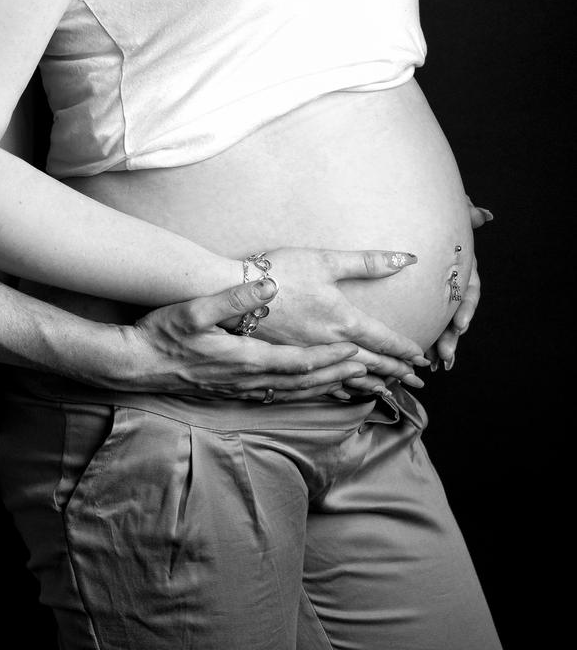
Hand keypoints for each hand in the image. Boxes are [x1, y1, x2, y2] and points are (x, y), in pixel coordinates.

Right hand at [120, 276, 370, 401]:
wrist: (136, 364)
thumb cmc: (163, 334)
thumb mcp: (194, 310)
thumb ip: (232, 298)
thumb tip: (267, 285)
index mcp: (246, 359)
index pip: (299, 362)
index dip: (329, 358)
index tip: (357, 352)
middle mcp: (248, 380)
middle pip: (304, 383)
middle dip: (339, 376)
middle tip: (371, 373)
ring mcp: (240, 391)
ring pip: (293, 394)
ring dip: (325, 389)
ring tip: (352, 385)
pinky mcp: (232, 393)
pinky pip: (277, 399)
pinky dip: (302, 397)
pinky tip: (309, 393)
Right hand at [239, 249, 427, 393]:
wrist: (227, 290)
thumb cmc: (275, 270)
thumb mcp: (323, 259)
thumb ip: (366, 262)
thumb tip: (405, 258)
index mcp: (341, 320)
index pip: (383, 341)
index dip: (405, 350)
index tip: (422, 358)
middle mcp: (327, 344)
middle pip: (370, 363)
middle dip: (396, 372)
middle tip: (418, 382)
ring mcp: (305, 356)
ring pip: (346, 377)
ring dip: (371, 384)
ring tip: (389, 391)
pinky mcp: (286, 360)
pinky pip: (320, 382)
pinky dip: (338, 388)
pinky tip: (341, 391)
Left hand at [424, 195, 491, 371]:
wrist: (411, 220)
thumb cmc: (434, 219)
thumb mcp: (450, 217)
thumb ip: (465, 215)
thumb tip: (482, 215)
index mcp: (462, 269)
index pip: (469, 290)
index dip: (466, 308)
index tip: (460, 323)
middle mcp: (453, 285)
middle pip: (456, 314)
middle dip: (452, 336)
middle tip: (446, 354)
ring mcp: (439, 296)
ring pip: (443, 324)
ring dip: (442, 345)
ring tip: (437, 362)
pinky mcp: (422, 303)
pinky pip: (426, 324)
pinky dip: (425, 341)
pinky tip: (422, 358)